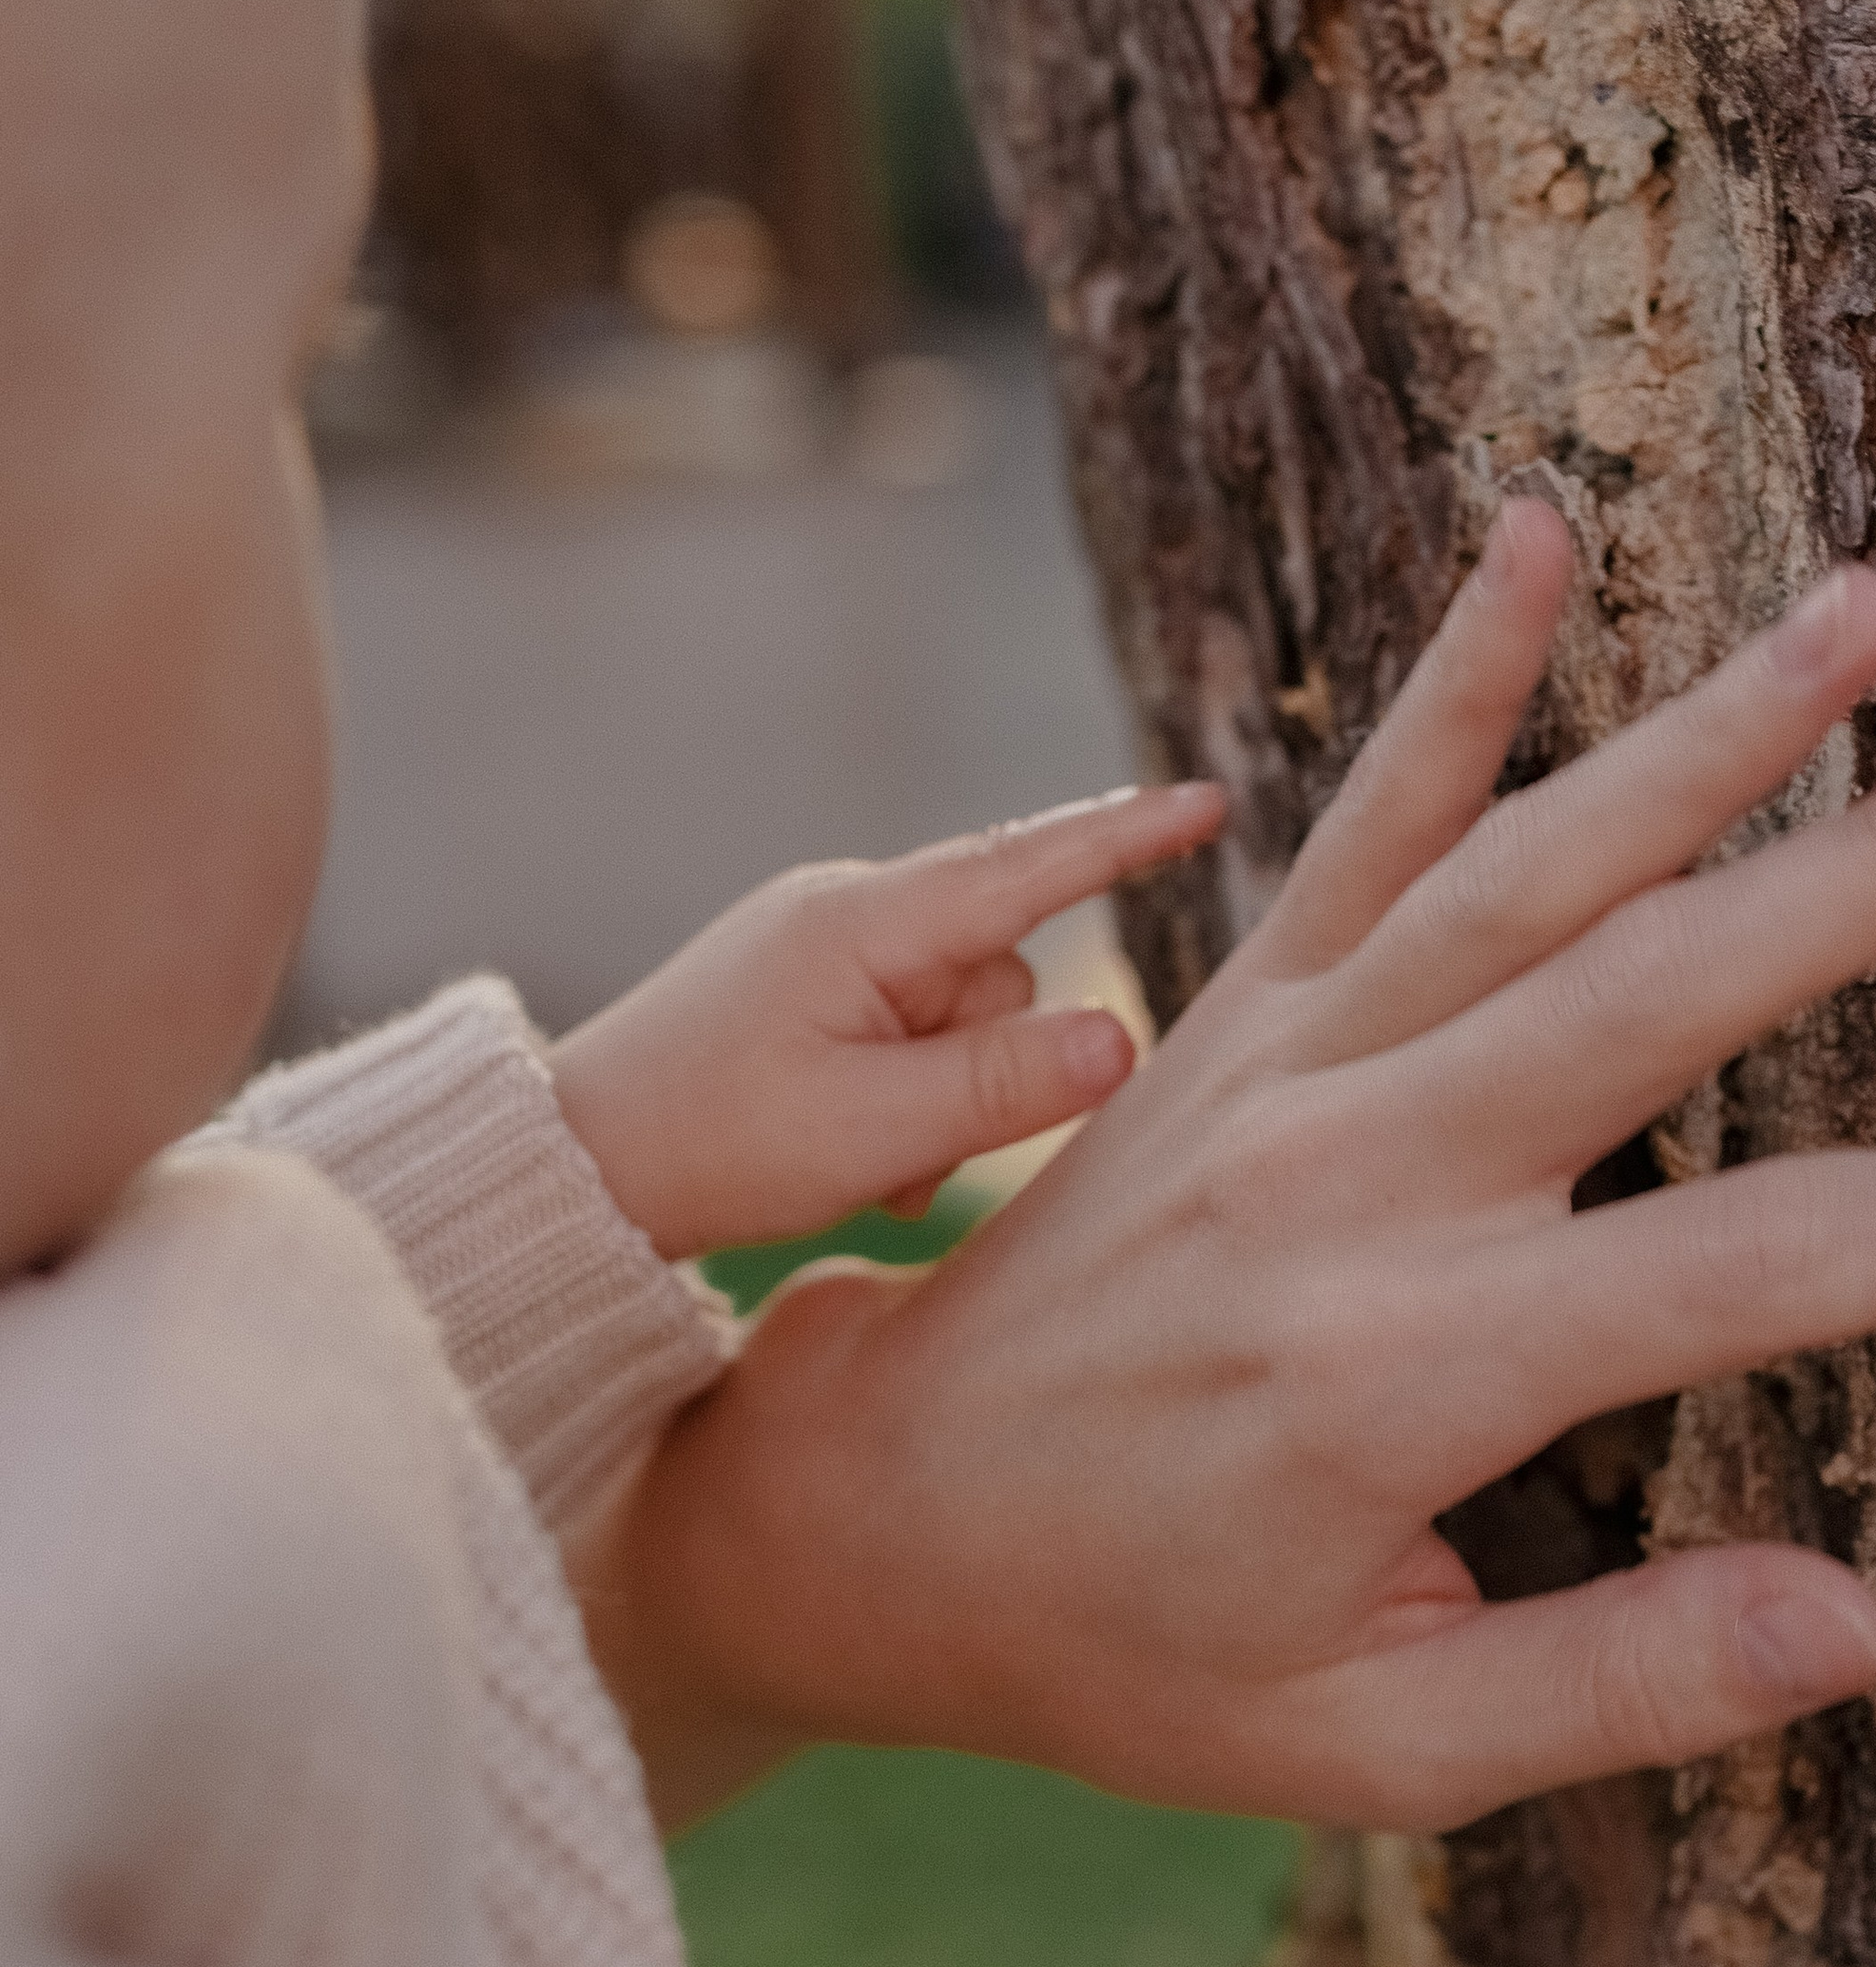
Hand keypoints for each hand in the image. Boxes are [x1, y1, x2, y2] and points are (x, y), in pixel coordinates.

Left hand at [549, 782, 1225, 1259]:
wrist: (573, 1163)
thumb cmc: (711, 1144)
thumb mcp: (873, 1131)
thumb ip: (1003, 1086)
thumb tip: (1124, 1036)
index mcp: (867, 922)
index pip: (1030, 863)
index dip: (1128, 838)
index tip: (1210, 803)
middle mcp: (852, 910)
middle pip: (1002, 969)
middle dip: (988, 1065)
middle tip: (909, 1154)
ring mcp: (828, 946)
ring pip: (963, 1012)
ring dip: (943, 1097)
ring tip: (869, 1163)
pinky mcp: (811, 987)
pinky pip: (909, 1029)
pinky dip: (906, 1096)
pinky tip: (854, 1151)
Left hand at [586, 502, 1875, 1834]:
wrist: (873, 1517)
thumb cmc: (1124, 1656)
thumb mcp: (1360, 1748)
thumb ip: (1614, 1690)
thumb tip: (1861, 1629)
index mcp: (1416, 1372)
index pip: (1767, 1267)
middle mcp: (1357, 1182)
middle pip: (1665, 993)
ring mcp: (1284, 1069)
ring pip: (1529, 869)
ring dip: (1706, 732)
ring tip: (1870, 605)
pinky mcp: (1232, 1011)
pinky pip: (1355, 825)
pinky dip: (1447, 681)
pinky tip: (1527, 533)